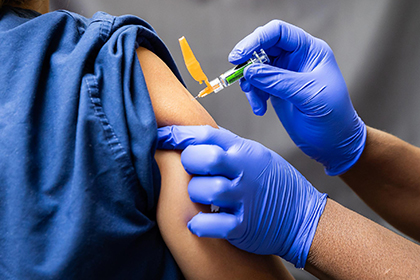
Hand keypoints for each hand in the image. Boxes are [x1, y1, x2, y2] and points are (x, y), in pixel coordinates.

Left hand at [157, 125, 326, 267]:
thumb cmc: (273, 183)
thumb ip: (227, 147)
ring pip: (204, 190)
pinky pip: (211, 224)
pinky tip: (198, 222)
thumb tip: (191, 139)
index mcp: (244, 152)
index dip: (177, 135)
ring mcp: (244, 199)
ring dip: (194, 195)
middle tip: (192, 172)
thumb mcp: (255, 155)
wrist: (303, 215)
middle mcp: (243, 172)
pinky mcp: (243, 226)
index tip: (159, 137)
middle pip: (203, 158)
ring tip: (200, 198)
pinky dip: (199, 224)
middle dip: (188, 163)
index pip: (206, 135)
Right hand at [229, 20, 365, 174]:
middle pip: (263, 47)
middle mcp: (295, 59)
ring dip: (249, 84)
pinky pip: (256, 85)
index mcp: (309, 51)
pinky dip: (253, 95)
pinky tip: (260, 108)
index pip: (278, 33)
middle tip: (237, 75)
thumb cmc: (333, 117)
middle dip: (248, 61)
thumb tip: (249, 71)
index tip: (240, 56)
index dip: (257, 40)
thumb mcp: (308, 95)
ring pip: (255, 67)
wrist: (334, 143)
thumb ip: (278, 81)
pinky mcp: (276, 90)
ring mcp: (284, 74)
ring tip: (256, 101)